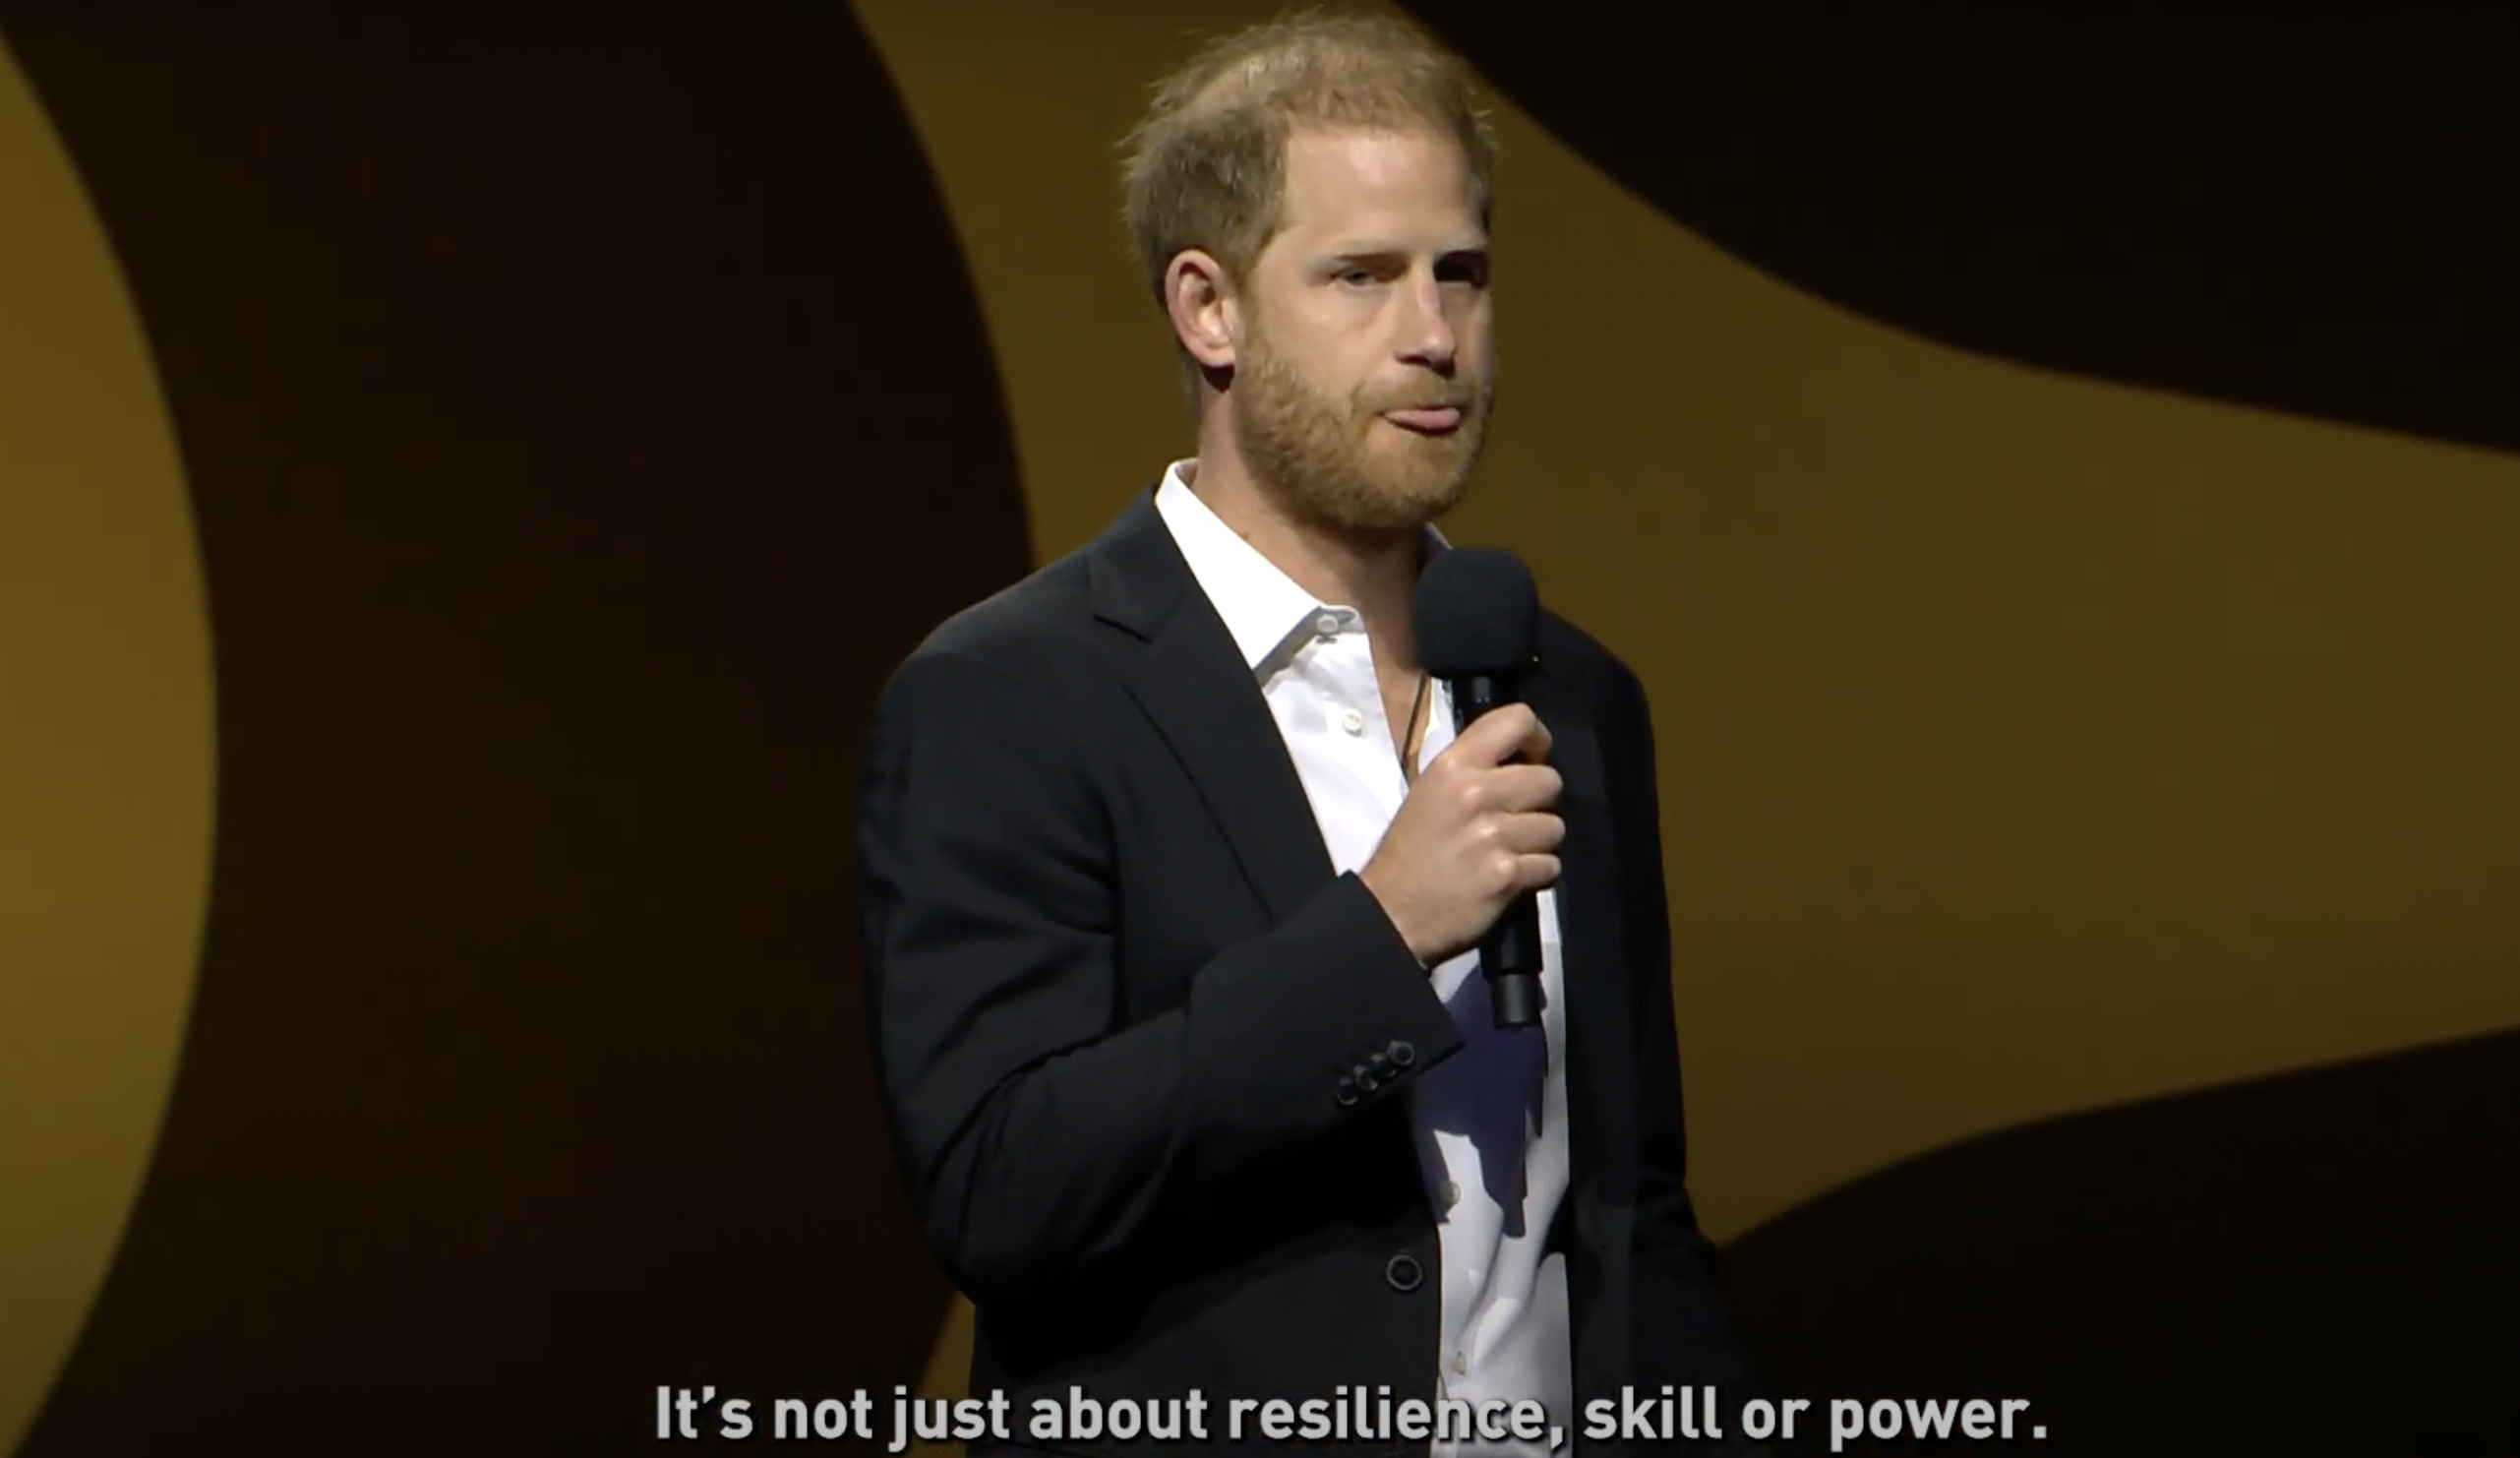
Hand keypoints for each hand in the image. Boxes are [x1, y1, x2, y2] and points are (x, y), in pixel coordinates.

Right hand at [1359, 702, 1563, 967]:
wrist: (1391, 913)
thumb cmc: (1409, 852)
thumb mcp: (1429, 792)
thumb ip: (1472, 770)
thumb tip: (1518, 760)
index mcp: (1454, 765)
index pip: (1517, 720)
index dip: (1537, 739)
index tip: (1532, 759)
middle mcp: (1476, 792)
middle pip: (1549, 780)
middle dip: (1539, 802)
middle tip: (1516, 818)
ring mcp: (1493, 835)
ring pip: (1555, 827)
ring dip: (1539, 843)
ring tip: (1510, 852)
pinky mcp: (1507, 874)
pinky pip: (1551, 865)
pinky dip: (1536, 875)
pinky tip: (1509, 878)